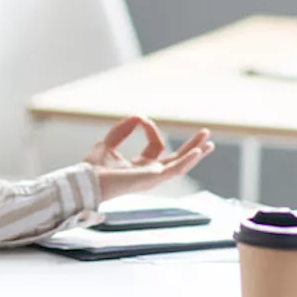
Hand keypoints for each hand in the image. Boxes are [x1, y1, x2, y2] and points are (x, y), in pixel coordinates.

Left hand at [84, 116, 213, 201]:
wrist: (88, 180)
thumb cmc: (93, 168)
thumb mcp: (108, 143)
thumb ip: (122, 130)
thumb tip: (137, 116)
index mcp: (140, 167)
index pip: (156, 146)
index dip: (150, 129)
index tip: (139, 118)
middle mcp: (149, 174)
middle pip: (176, 159)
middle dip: (191, 146)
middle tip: (205, 133)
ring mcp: (153, 178)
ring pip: (181, 165)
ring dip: (195, 153)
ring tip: (209, 142)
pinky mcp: (153, 179)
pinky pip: (175, 170)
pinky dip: (187, 160)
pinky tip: (197, 151)